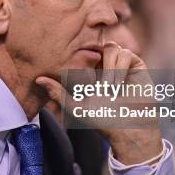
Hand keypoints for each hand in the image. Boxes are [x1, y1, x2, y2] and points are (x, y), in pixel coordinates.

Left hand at [37, 43, 161, 164]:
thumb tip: (38, 79)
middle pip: (97, 45)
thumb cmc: (103, 120)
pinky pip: (126, 54)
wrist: (129, 130)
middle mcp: (106, 65)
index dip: (80, 58)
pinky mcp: (137, 66)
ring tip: (108, 89)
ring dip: (109, 68)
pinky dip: (120, 68)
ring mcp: (121, 65)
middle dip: (95, 59)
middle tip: (95, 81)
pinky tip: (118, 85)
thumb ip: (57, 93)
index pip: (83, 53)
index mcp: (91, 71)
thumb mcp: (75, 106)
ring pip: (111, 48)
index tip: (81, 77)